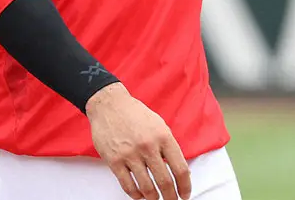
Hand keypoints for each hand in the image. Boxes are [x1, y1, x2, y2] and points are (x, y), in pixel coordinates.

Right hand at [86, 84, 190, 199]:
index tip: (185, 194)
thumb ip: (169, 147)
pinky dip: (135, 194)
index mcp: (163, 137)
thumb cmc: (134, 114)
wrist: (108, 104)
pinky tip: (139, 194)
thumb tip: (180, 172)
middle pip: (165, 182)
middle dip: (171, 197)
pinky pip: (127, 185)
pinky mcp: (114, 160)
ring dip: (153, 197)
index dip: (185, 187)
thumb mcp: (159, 125)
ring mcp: (129, 154)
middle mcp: (147, 146)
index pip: (181, 170)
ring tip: (155, 197)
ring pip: (147, 187)